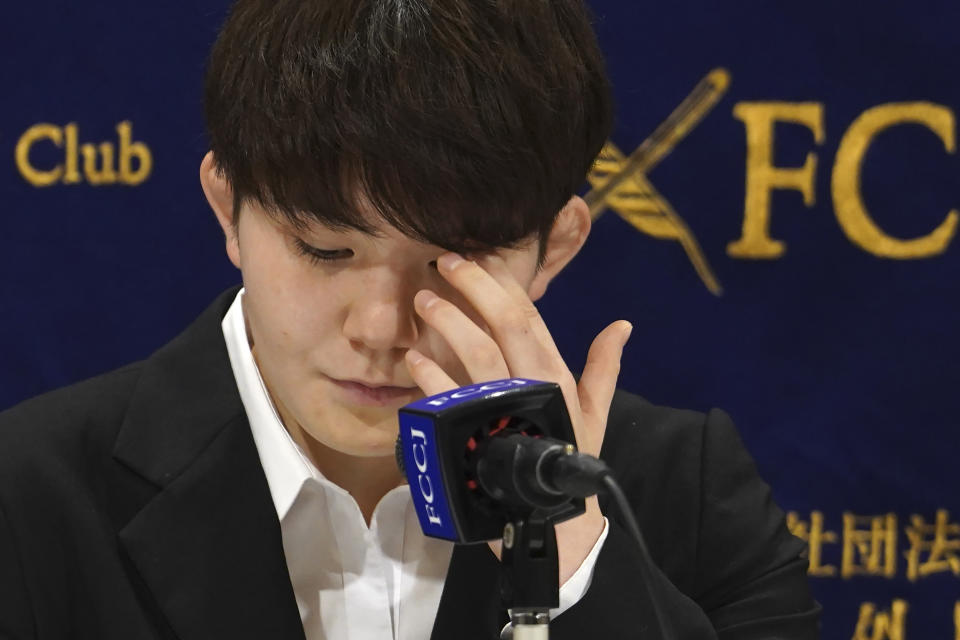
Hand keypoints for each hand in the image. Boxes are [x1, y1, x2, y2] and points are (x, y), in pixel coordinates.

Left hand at [403, 251, 631, 583]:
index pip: (530, 316)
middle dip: (474, 287)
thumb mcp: (594, 412)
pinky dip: (429, 376)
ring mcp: (505, 411)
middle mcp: (534, 387)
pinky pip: (448, 399)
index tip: (479, 258)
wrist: (550, 520)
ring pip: (477, 354)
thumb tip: (622, 325)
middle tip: (445, 262)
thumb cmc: (569, 456)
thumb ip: (604, 366)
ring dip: (448, 323)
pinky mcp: (476, 435)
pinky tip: (413, 359)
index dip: (502, 284)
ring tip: (423, 300)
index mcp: (558, 376)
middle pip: (504, 324)